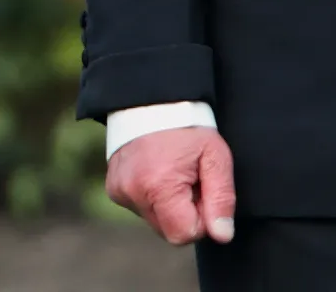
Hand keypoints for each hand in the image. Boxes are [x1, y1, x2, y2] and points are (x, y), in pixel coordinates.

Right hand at [106, 127, 235, 245]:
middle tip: (189, 178)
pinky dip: (152, 197)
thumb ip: (222, 198)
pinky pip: (140, 208)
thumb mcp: (215, 156)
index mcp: (158, 186)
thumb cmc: (188, 126)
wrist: (152, 99)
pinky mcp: (113, 189)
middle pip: (168, 231)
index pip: (184, 234)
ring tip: (172, 171)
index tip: (202, 189)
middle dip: (184, 212)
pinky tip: (156, 171)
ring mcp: (119, 191)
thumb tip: (222, 235)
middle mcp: (132, 192)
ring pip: (155, 221)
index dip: (201, 217)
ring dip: (168, 205)